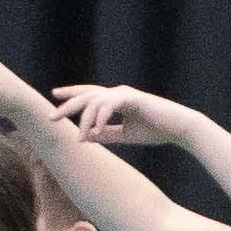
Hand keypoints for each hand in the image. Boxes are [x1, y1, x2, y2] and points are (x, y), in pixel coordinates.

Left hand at [55, 83, 191, 149]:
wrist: (179, 128)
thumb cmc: (156, 130)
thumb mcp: (126, 135)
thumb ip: (107, 134)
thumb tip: (87, 137)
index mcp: (117, 99)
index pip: (89, 95)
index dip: (72, 94)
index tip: (55, 95)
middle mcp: (118, 93)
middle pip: (86, 95)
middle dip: (67, 106)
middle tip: (51, 116)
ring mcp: (124, 94)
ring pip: (94, 102)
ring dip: (84, 121)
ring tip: (79, 138)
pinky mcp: (132, 99)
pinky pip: (109, 107)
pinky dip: (100, 119)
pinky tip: (95, 132)